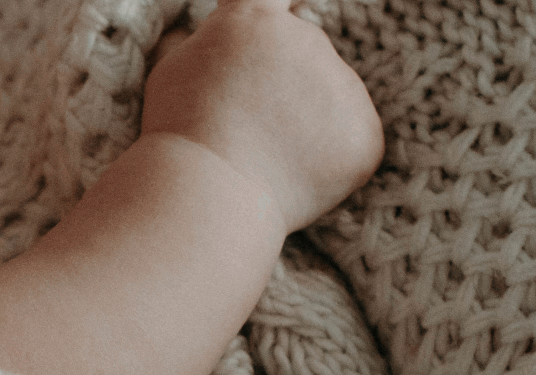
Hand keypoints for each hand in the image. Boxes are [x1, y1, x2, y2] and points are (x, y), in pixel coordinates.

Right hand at [141, 0, 383, 232]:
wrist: (207, 195)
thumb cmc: (179, 136)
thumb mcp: (171, 70)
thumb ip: (201, 44)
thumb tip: (210, 35)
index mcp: (257, 19)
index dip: (279, 6)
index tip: (287, 9)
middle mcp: (309, 39)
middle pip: (303, 58)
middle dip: (282, 89)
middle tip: (246, 132)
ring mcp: (343, 87)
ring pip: (330, 104)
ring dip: (306, 128)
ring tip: (264, 163)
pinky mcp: (365, 136)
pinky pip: (351, 145)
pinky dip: (328, 166)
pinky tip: (290, 181)